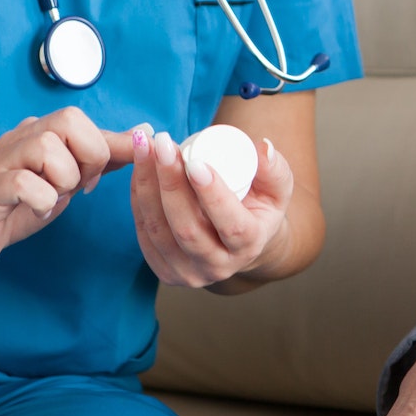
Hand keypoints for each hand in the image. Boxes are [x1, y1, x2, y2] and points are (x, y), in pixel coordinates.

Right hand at [0, 109, 133, 272]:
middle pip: (69, 120)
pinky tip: (36, 211)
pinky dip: (41, 200)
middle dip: (87, 157)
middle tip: (78, 187)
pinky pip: (25, 183)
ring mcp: (3, 161)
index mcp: (41, 132)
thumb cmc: (15, 205)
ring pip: (48, 148)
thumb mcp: (65, 180)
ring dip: (62, 180)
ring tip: (52, 198)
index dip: (108, 147)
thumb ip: (101, 157)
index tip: (104, 175)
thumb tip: (143, 134)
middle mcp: (21, 137)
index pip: (85, 121)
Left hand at [127, 126, 293, 287]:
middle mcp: (217, 267)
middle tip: (162, 143)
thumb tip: (263, 148)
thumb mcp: (277, 190)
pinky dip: (137, 196)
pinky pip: (143, 232)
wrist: (238, 242)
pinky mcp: (163, 269)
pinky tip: (137, 167)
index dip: (212, 195)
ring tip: (144, 146)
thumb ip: (275, 169)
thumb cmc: (258, 208)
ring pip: (159, 230)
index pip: (231, 226)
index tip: (195, 161)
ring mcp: (187, 273)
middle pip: (188, 229)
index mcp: (249, 246)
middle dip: (170, 182)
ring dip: (147, 184)